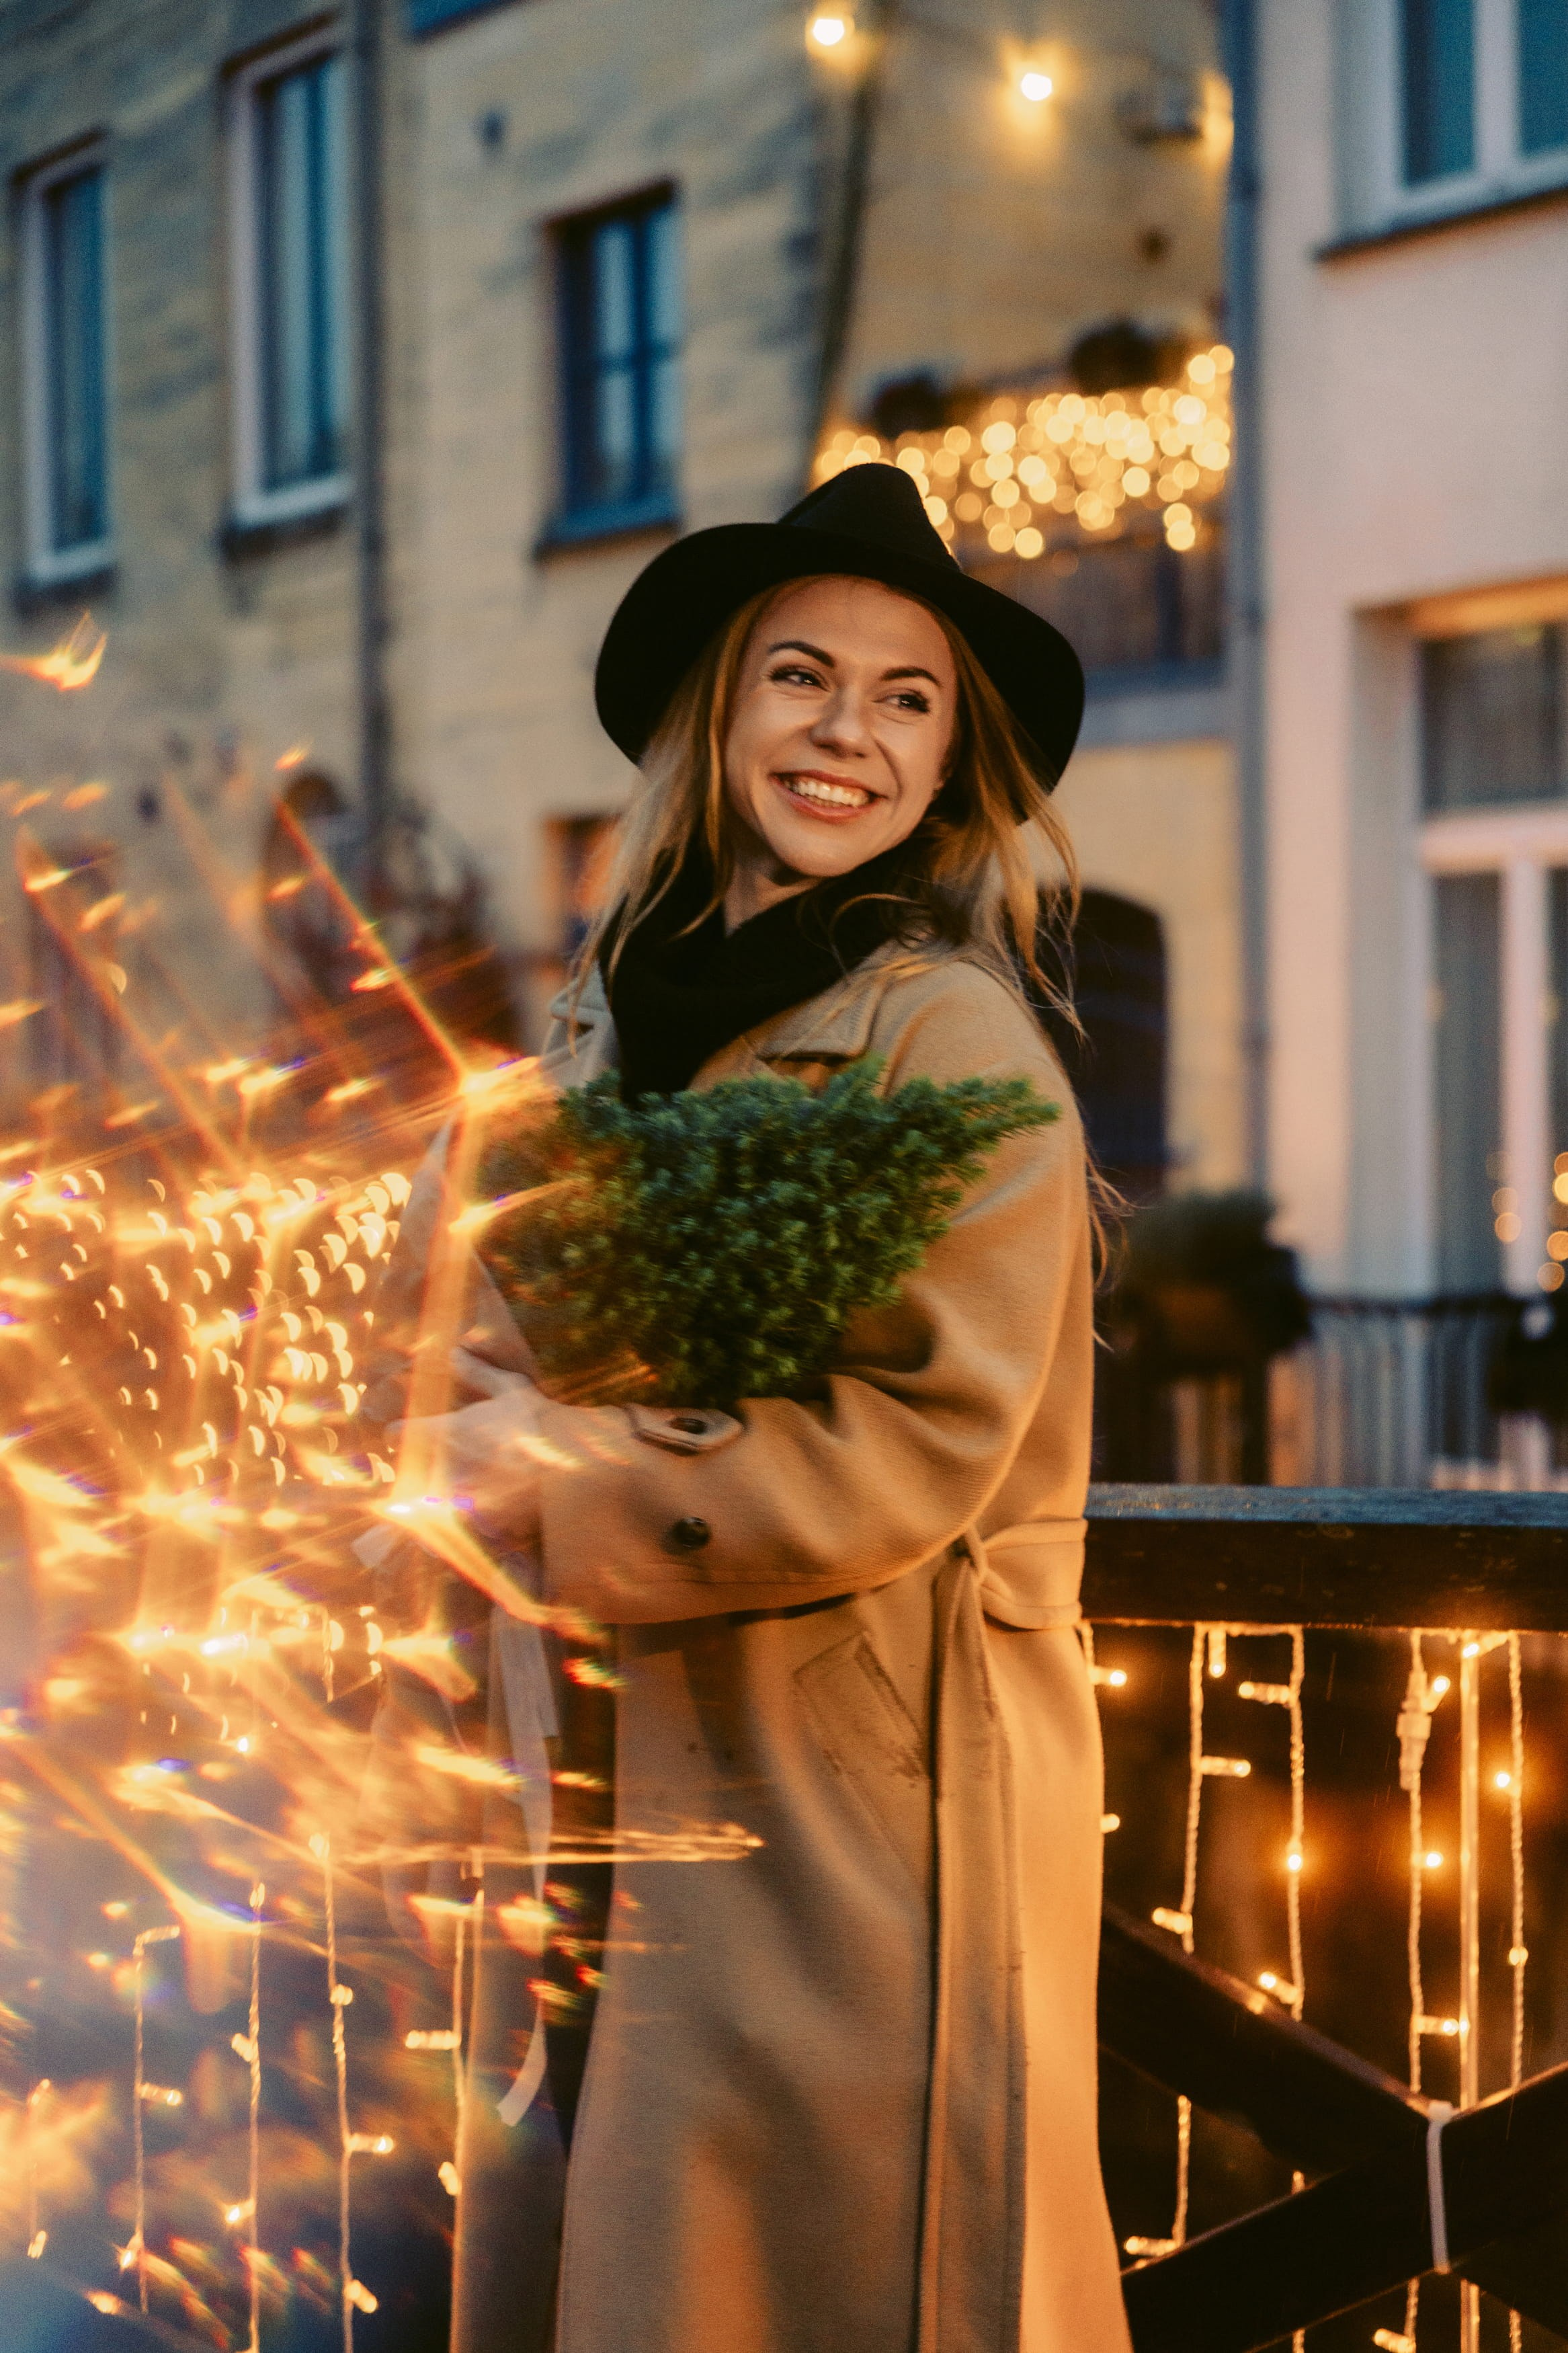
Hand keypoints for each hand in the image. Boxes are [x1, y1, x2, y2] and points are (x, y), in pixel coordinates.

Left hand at [391, 1349, 547, 1539]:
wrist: (566, 1458)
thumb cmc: (538, 1417)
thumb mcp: (509, 1387)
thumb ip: (477, 1372)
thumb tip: (455, 1352)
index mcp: (446, 1429)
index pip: (398, 1434)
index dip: (399, 1434)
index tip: (401, 1436)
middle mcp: (444, 1463)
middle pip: (407, 1473)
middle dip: (413, 1471)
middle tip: (425, 1468)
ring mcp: (459, 1494)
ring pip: (426, 1502)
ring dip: (432, 1498)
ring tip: (449, 1493)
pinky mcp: (477, 1519)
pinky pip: (456, 1523)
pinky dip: (460, 1520)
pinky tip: (475, 1512)